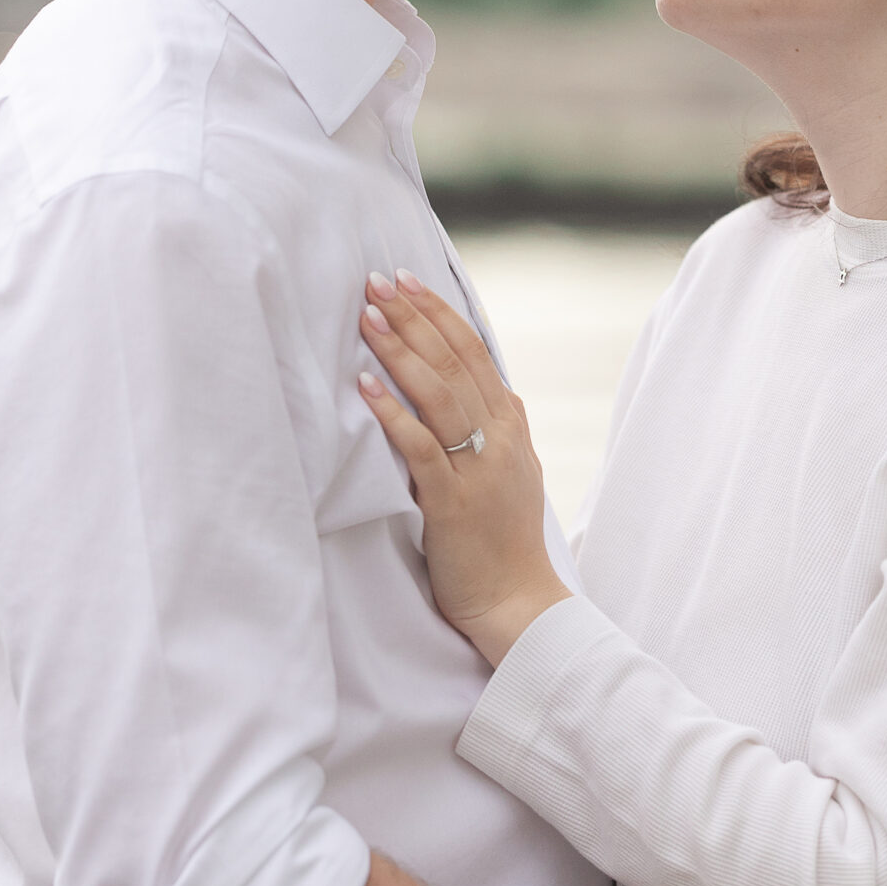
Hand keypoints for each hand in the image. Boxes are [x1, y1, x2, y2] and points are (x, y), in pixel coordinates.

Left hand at [358, 272, 568, 663]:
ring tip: (367, 318)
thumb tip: (471, 394)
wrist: (520, 604)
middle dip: (414, 317)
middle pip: (455, 360)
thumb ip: (493, 431)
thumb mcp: (511, 473)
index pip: (475, 351)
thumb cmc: (505, 543)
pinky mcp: (454, 501)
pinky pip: (421, 446)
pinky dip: (393, 413)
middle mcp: (500, 437)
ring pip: (439, 392)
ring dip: (400, 351)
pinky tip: (366, 387)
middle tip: (378, 282)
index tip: (408, 281)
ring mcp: (479, 468)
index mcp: (511, 426)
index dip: (439, 314)